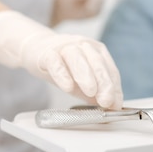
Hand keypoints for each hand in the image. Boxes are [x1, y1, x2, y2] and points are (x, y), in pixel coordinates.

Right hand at [0, 11, 122, 108]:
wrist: (37, 48)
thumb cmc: (63, 65)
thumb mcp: (82, 80)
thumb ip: (96, 93)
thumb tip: (111, 107)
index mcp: (96, 51)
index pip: (109, 68)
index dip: (114, 86)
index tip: (115, 104)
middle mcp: (83, 45)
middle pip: (96, 62)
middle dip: (104, 82)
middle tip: (106, 100)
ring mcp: (65, 47)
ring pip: (77, 59)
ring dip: (86, 76)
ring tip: (91, 92)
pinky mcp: (47, 53)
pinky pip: (55, 62)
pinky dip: (62, 74)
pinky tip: (67, 86)